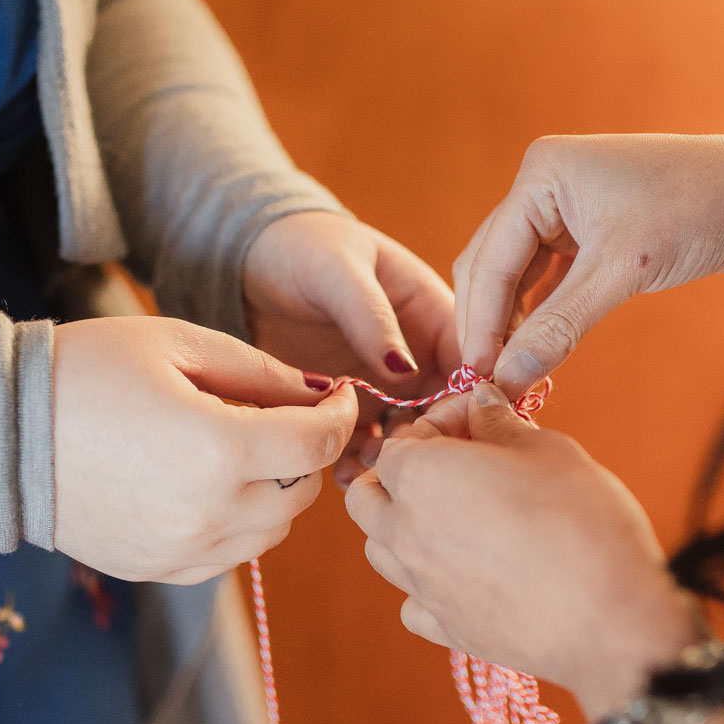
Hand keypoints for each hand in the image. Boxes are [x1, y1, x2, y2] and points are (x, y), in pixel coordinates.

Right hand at [53, 315, 358, 583]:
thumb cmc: (86, 370)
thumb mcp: (179, 346)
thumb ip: (261, 373)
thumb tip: (321, 395)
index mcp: (218, 449)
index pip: (320, 443)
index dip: (340, 414)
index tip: (335, 394)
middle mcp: (210, 512)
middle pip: (304, 490)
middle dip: (304, 450)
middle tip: (276, 414)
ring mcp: (183, 550)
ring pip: (273, 530)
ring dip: (275, 490)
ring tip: (236, 447)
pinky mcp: (159, 569)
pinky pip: (231, 555)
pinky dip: (239, 523)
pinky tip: (207, 484)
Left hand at [243, 210, 459, 481]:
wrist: (251, 261)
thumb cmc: (305, 247)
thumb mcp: (341, 271)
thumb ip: (373, 318)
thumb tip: (405, 370)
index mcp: (434, 315)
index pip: (472, 360)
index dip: (472, 396)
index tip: (452, 428)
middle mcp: (418, 357)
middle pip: (445, 410)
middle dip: (431, 439)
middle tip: (405, 460)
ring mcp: (384, 387)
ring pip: (406, 435)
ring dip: (395, 459)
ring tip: (370, 473)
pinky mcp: (348, 408)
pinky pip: (362, 444)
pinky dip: (356, 463)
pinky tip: (341, 476)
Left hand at [344, 382, 703, 716]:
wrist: (610, 621)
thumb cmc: (583, 522)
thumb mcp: (549, 450)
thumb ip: (501, 424)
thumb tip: (481, 406)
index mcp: (421, 477)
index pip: (401, 439)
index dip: (440, 422)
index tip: (479, 419)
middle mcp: (405, 532)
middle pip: (368, 496)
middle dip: (399, 474)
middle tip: (457, 465)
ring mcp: (420, 587)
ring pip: (381, 549)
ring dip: (404, 525)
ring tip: (459, 516)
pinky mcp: (444, 630)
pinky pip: (412, 600)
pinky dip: (426, 583)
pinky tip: (466, 572)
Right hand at [452, 134, 723, 390]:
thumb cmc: (699, 210)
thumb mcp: (623, 271)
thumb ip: (560, 325)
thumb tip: (509, 377)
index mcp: (542, 173)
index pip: (491, 257)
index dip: (482, 322)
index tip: (476, 376)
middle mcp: (548, 185)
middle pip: (495, 264)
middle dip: (490, 323)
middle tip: (486, 383)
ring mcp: (570, 208)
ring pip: (520, 275)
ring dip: (514, 322)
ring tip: (511, 374)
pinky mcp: (595, 232)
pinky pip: (551, 279)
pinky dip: (543, 314)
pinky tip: (539, 350)